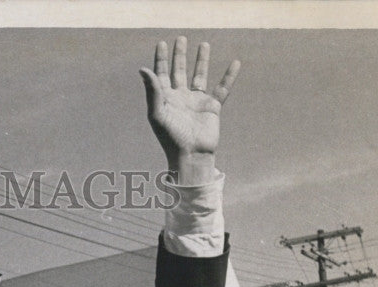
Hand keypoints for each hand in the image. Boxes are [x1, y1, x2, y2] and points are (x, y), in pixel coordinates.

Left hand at [140, 37, 239, 183]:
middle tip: (181, 38)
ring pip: (199, 76)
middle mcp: (180, 98)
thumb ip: (152, 91)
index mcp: (165, 99)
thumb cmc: (171, 138)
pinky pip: (222, 88)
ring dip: (201, 61)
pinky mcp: (212, 107)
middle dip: (179, 56)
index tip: (161, 43)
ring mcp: (196, 102)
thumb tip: (142, 69)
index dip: (160, 59)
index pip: (161, 75)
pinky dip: (229, 76)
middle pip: (179, 71)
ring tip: (204, 44)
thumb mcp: (158, 113)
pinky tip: (235, 63)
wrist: (191, 155)